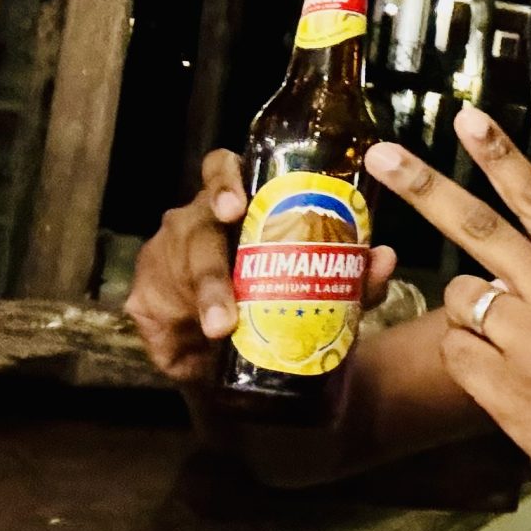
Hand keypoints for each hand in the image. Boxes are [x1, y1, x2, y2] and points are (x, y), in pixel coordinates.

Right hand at [125, 147, 398, 388]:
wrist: (250, 359)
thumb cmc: (287, 304)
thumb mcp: (324, 292)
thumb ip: (353, 278)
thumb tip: (385, 258)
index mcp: (236, 206)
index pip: (222, 171)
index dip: (226, 180)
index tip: (237, 207)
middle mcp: (197, 223)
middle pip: (195, 225)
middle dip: (212, 263)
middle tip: (229, 293)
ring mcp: (166, 257)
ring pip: (178, 266)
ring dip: (203, 299)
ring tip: (220, 329)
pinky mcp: (146, 301)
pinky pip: (153, 311)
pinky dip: (170, 332)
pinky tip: (182, 348)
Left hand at [364, 108, 530, 530]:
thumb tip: (494, 270)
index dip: (500, 155)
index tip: (466, 116)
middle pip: (476, 227)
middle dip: (422, 186)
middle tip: (381, 154)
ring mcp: (530, 341)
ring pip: (460, 298)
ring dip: (470, 318)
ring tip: (517, 353)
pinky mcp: (505, 388)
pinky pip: (455, 353)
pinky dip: (467, 363)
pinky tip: (506, 383)